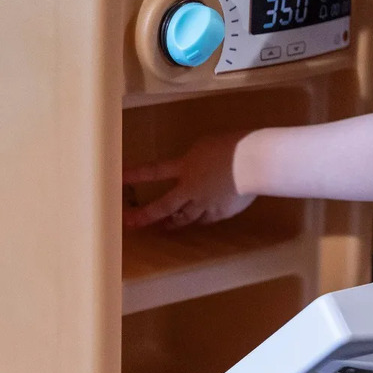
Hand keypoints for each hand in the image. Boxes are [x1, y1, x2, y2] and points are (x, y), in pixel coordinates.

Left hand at [122, 132, 255, 229]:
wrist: (253, 163)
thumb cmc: (233, 146)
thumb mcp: (207, 146)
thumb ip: (195, 158)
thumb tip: (192, 166)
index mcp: (186, 166)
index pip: (154, 171)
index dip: (135, 175)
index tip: (118, 178)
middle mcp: (191, 189)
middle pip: (165, 206)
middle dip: (146, 215)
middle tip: (131, 223)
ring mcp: (206, 203)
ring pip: (186, 218)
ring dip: (174, 223)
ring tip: (167, 227)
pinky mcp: (223, 212)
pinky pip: (208, 219)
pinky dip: (202, 219)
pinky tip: (202, 220)